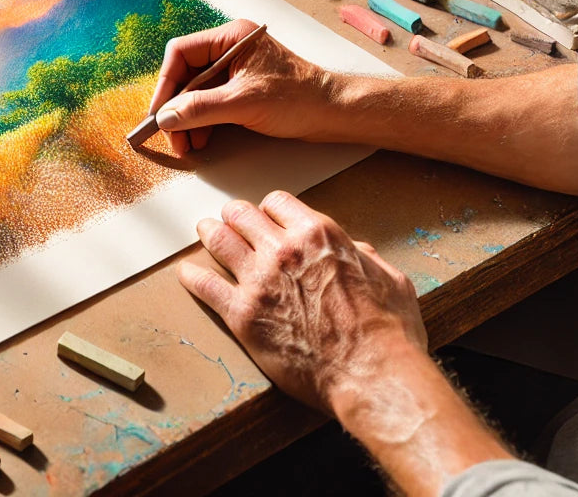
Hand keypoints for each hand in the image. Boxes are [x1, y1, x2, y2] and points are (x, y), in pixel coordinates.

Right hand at [147, 18, 349, 155]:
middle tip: (170, 134)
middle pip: (186, 74)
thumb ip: (201, 109)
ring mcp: (236, 70)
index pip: (181, 53)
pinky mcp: (242, 90)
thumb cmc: (299, 98)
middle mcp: (230, 50)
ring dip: (187, 118)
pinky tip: (200, 139)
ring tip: (186, 143)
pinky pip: (210, 103)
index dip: (165, 83)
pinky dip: (202, 121)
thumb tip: (166, 117)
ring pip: (196, 92)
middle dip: (176, 107)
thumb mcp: (243, 103)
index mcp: (231, 38)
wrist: (333, 114)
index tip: (158, 113)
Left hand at [179, 190, 425, 410]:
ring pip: (219, 240)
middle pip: (242, 215)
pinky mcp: (242, 314)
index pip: (278, 203)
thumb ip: (365, 257)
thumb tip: (355, 250)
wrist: (372, 374)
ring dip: (210, 234)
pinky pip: (205, 286)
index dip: (270, 211)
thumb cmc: (388, 332)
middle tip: (229, 221)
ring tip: (204, 232)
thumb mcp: (390, 279)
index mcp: (319, 234)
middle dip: (235, 216)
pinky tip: (187, 274)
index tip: (266, 218)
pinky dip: (193, 277)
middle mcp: (284, 249)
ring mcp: (259, 280)